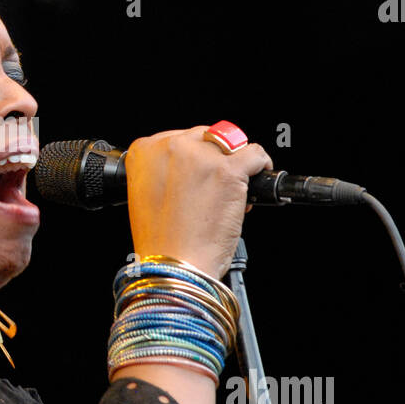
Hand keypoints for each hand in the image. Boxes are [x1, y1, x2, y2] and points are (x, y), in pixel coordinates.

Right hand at [125, 125, 273, 277]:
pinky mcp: (228, 170)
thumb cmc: (161, 242)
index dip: (193, 157)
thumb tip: (193, 163)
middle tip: (215, 189)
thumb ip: (164, 172)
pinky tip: (256, 179)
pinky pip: (255, 153)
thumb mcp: (147, 196)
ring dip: (236, 162)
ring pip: (232, 143)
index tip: (197, 176)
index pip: (178, 137)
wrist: (175, 266)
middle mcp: (170, 147)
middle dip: (214, 159)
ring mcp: (201, 157)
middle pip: (205, 136)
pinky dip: (260, 165)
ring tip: (233, 189)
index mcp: (144, 151)